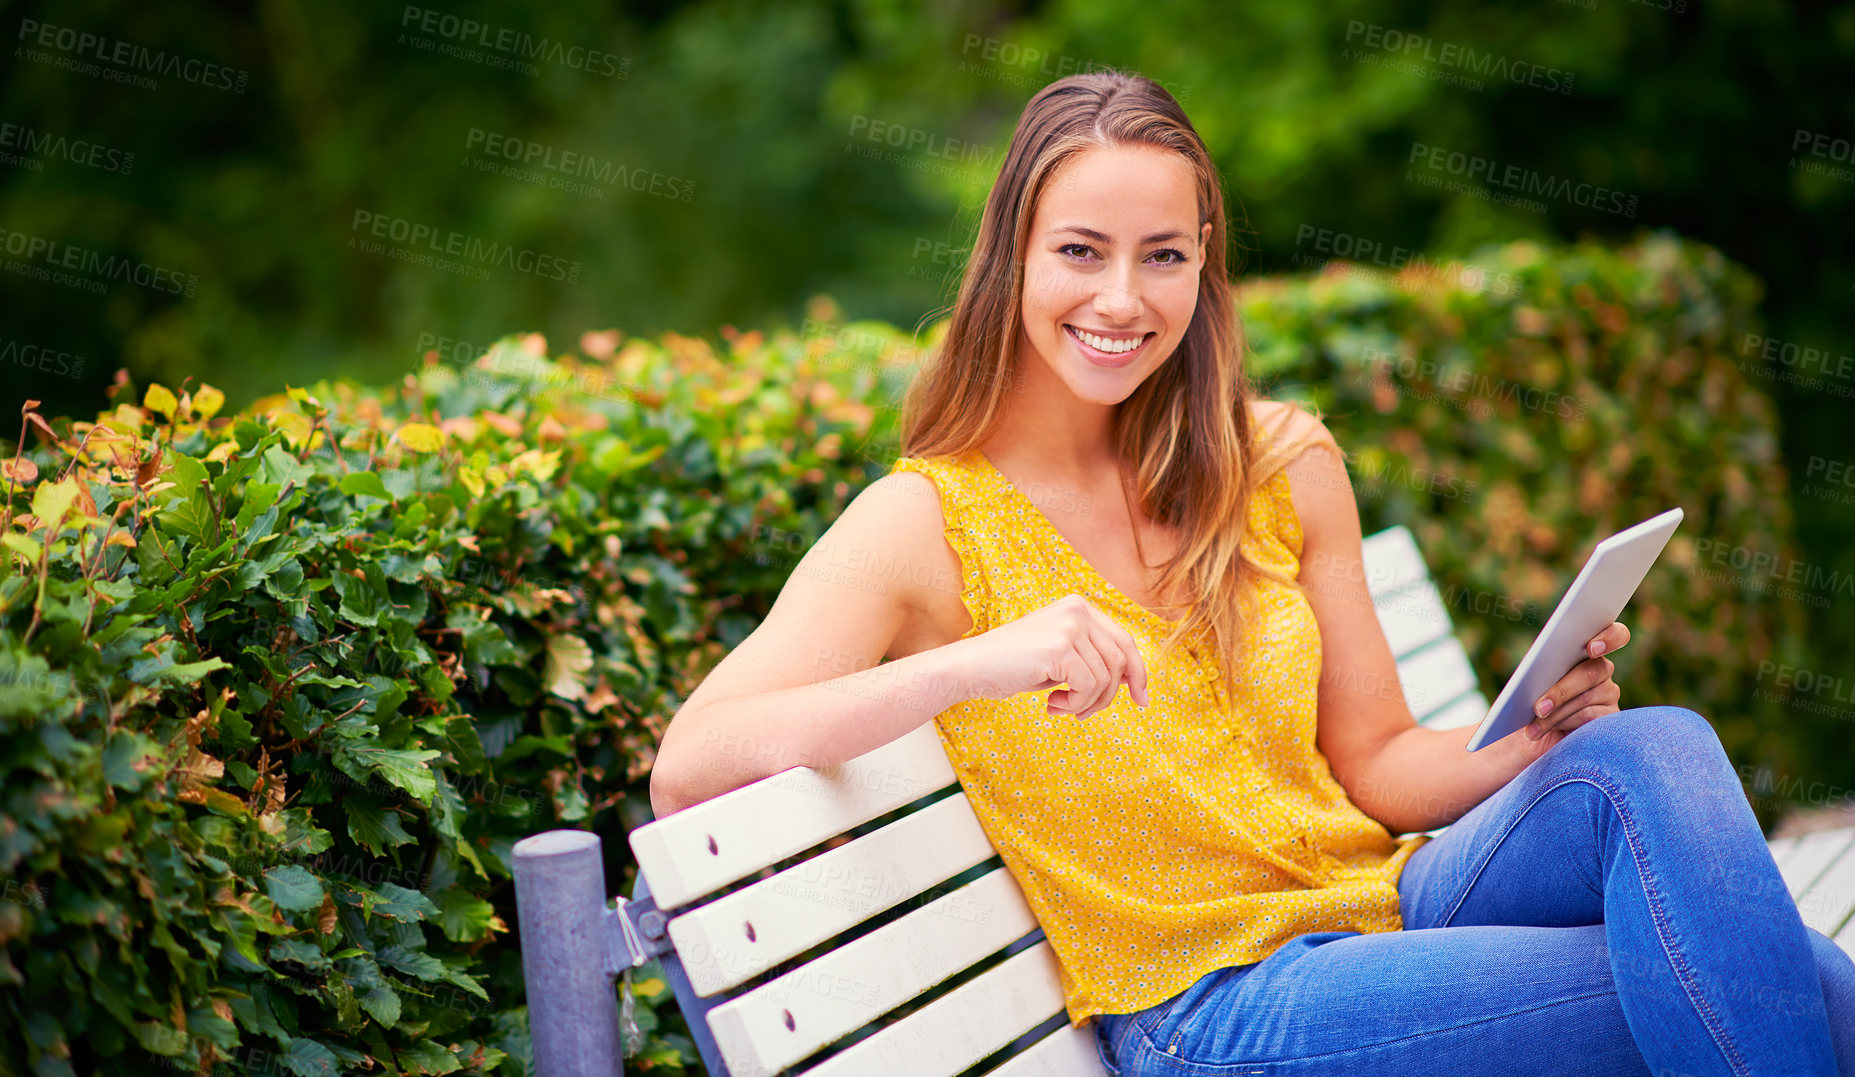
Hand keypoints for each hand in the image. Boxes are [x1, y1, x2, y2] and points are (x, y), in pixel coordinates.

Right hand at [956, 593, 1150, 717]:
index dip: (1137, 672)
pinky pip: (1089, 686)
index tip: (1142, 700)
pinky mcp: (1061, 647)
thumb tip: (1133, 682)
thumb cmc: (1012, 667)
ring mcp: (1070, 626)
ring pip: (1107, 677)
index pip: (1124, 641)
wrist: (971, 668)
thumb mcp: (1060, 657)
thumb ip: (1092, 659)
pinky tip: (1051, 704)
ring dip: (1087, 703)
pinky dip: (1075, 704)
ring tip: (1061, 707)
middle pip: (1121, 660)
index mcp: (1078, 607)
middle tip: (1084, 714)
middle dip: (1110, 695)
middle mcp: (1078, 610)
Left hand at [1524, 621, 1630, 747]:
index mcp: (1585, 649)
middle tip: (1538, 707)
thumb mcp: (1530, 681)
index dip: (1609, 638)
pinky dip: (1563, 725)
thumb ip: (1540, 668)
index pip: (1615, 634)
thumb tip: (1539, 667)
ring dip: (1554, 714)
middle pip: (1590, 673)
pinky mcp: (1609, 717)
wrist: (1530, 729)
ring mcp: (1609, 693)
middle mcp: (1602, 669)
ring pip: (1585, 699)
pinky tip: (1544, 732)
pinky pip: (1589, 719)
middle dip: (1560, 691)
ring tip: (1532, 726)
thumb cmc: (1529, 698)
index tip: (1592, 648)